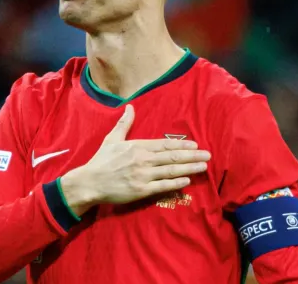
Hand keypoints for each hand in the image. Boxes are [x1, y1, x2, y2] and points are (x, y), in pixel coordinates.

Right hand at [61, 105, 209, 215]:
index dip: (182, 144)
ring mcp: (143, 175)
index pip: (165, 144)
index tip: (195, 144)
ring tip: (203, 167)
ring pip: (171, 170)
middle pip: (172, 156)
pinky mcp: (141, 190)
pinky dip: (176, 183)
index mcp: (138, 146)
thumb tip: (130, 106)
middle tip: (208, 155)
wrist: (89, 182)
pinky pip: (163, 186)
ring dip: (189, 168)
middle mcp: (143, 159)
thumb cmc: (101, 161)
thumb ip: (124, 123)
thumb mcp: (112, 139)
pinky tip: (187, 180)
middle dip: (192, 156)